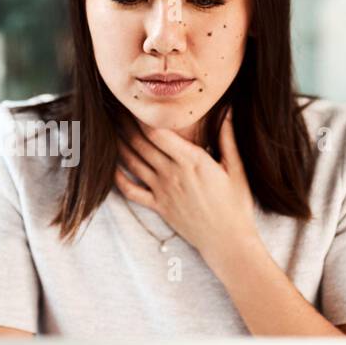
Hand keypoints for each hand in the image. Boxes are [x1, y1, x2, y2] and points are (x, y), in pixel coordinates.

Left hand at [113, 106, 259, 259]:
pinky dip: (118, 178)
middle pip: (141, 143)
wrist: (228, 242)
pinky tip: (111, 166)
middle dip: (126, 124)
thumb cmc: (236, 205)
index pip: (158, 133)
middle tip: (115, 109)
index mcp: (192, 160)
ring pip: (132, 163)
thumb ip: (228, 138)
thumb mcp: (237, 169)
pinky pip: (131, 191)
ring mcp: (162, 191)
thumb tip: (229, 110)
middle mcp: (173, 173)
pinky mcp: (158, 207)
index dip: (143, 116)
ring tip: (109, 128)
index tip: (136, 102)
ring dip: (119, 144)